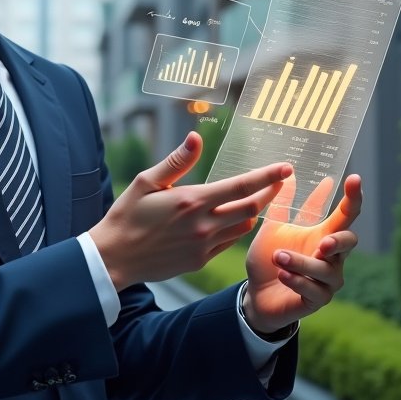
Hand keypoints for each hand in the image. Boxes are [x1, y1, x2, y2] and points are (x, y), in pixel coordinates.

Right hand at [90, 132, 292, 291]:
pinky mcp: (199, 261)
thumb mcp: (146, 182)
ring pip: (242, 227)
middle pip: (251, 208)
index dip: (267, 176)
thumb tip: (196, 138)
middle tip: (280, 181)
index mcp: (192, 201)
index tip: (286, 167)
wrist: (114, 257)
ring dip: (253, 212)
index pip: (241, 186)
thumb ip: (176, 161)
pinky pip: (227, 243)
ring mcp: (203, 246)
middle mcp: (203, 225)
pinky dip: (235, 229)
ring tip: (256, 199)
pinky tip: (231, 220)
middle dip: (269, 193)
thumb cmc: (126, 215)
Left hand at [243, 173, 362, 335]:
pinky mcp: (317, 300)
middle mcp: (332, 257)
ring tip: (278, 256)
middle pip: (349, 243)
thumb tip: (288, 174)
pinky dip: (297, 281)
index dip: (353, 198)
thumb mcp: (273, 229)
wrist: (256, 294)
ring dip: (301, 262)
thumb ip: (282, 205)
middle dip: (338, 240)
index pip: (345, 215)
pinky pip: (313, 291)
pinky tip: (283, 275)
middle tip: (323, 241)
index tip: (354, 179)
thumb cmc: (269, 259)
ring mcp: (327, 281)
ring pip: (325, 269)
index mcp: (324, 235)